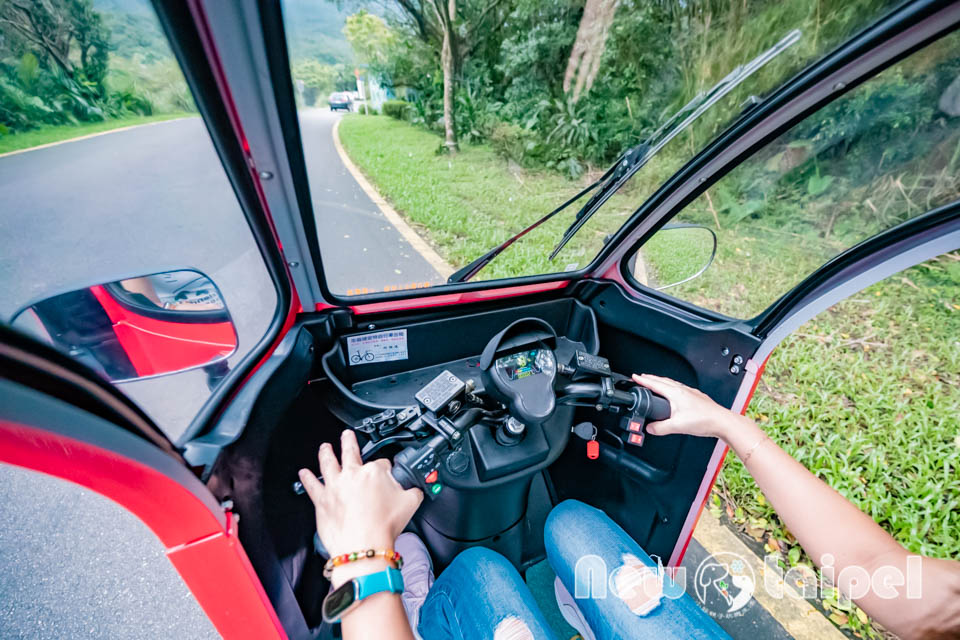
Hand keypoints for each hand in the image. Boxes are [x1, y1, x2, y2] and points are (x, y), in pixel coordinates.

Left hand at [297, 430, 422, 560]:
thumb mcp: (410, 503)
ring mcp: (335, 486)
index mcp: (374, 472)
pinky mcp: (322, 501)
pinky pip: (312, 485)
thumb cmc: (383, 526)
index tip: (387, 474)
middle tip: (347, 435)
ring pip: (328, 463)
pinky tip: (303, 473)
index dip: (386, 469)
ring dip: (326, 453)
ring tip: (325, 447)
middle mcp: (352, 474)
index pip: (382, 463)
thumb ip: (413, 492)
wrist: (363, 546)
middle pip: (350, 451)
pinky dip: (307, 478)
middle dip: (349, 441)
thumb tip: (415, 490)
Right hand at [631, 373, 749, 439]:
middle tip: (642, 378)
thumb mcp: (677, 426)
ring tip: (656, 384)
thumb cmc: (704, 420)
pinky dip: (672, 388)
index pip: (655, 384)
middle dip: (651, 379)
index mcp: (676, 393)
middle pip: (663, 381)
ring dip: (661, 382)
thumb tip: (650, 428)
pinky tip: (674, 394)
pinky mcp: (697, 397)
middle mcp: (683, 390)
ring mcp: (691, 393)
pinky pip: (680, 388)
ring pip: (672, 384)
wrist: (722, 422)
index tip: (635, 377)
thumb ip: (660, 428)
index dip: (643, 380)